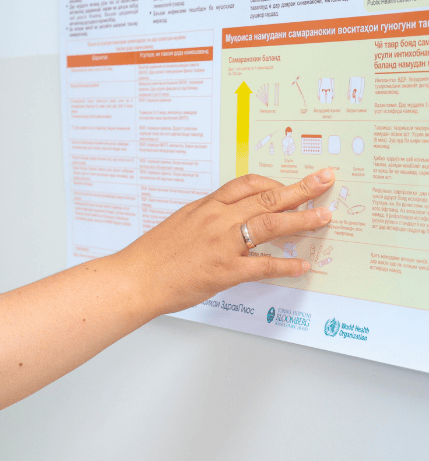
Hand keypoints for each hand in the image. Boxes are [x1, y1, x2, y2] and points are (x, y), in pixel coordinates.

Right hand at [117, 170, 334, 314]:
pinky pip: (264, 266)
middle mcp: (217, 220)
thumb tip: (227, 220)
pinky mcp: (225, 271)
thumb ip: (205, 219)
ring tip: (324, 217)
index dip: (274, 182)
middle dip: (301, 188)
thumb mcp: (179, 224)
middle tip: (325, 181)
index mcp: (205, 207)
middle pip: (267, 198)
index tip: (291, 184)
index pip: (247, 184)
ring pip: (271, 224)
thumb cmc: (152, 256)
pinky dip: (287, 265)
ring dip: (303, 219)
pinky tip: (302, 265)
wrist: (135, 278)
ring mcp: (222, 245)